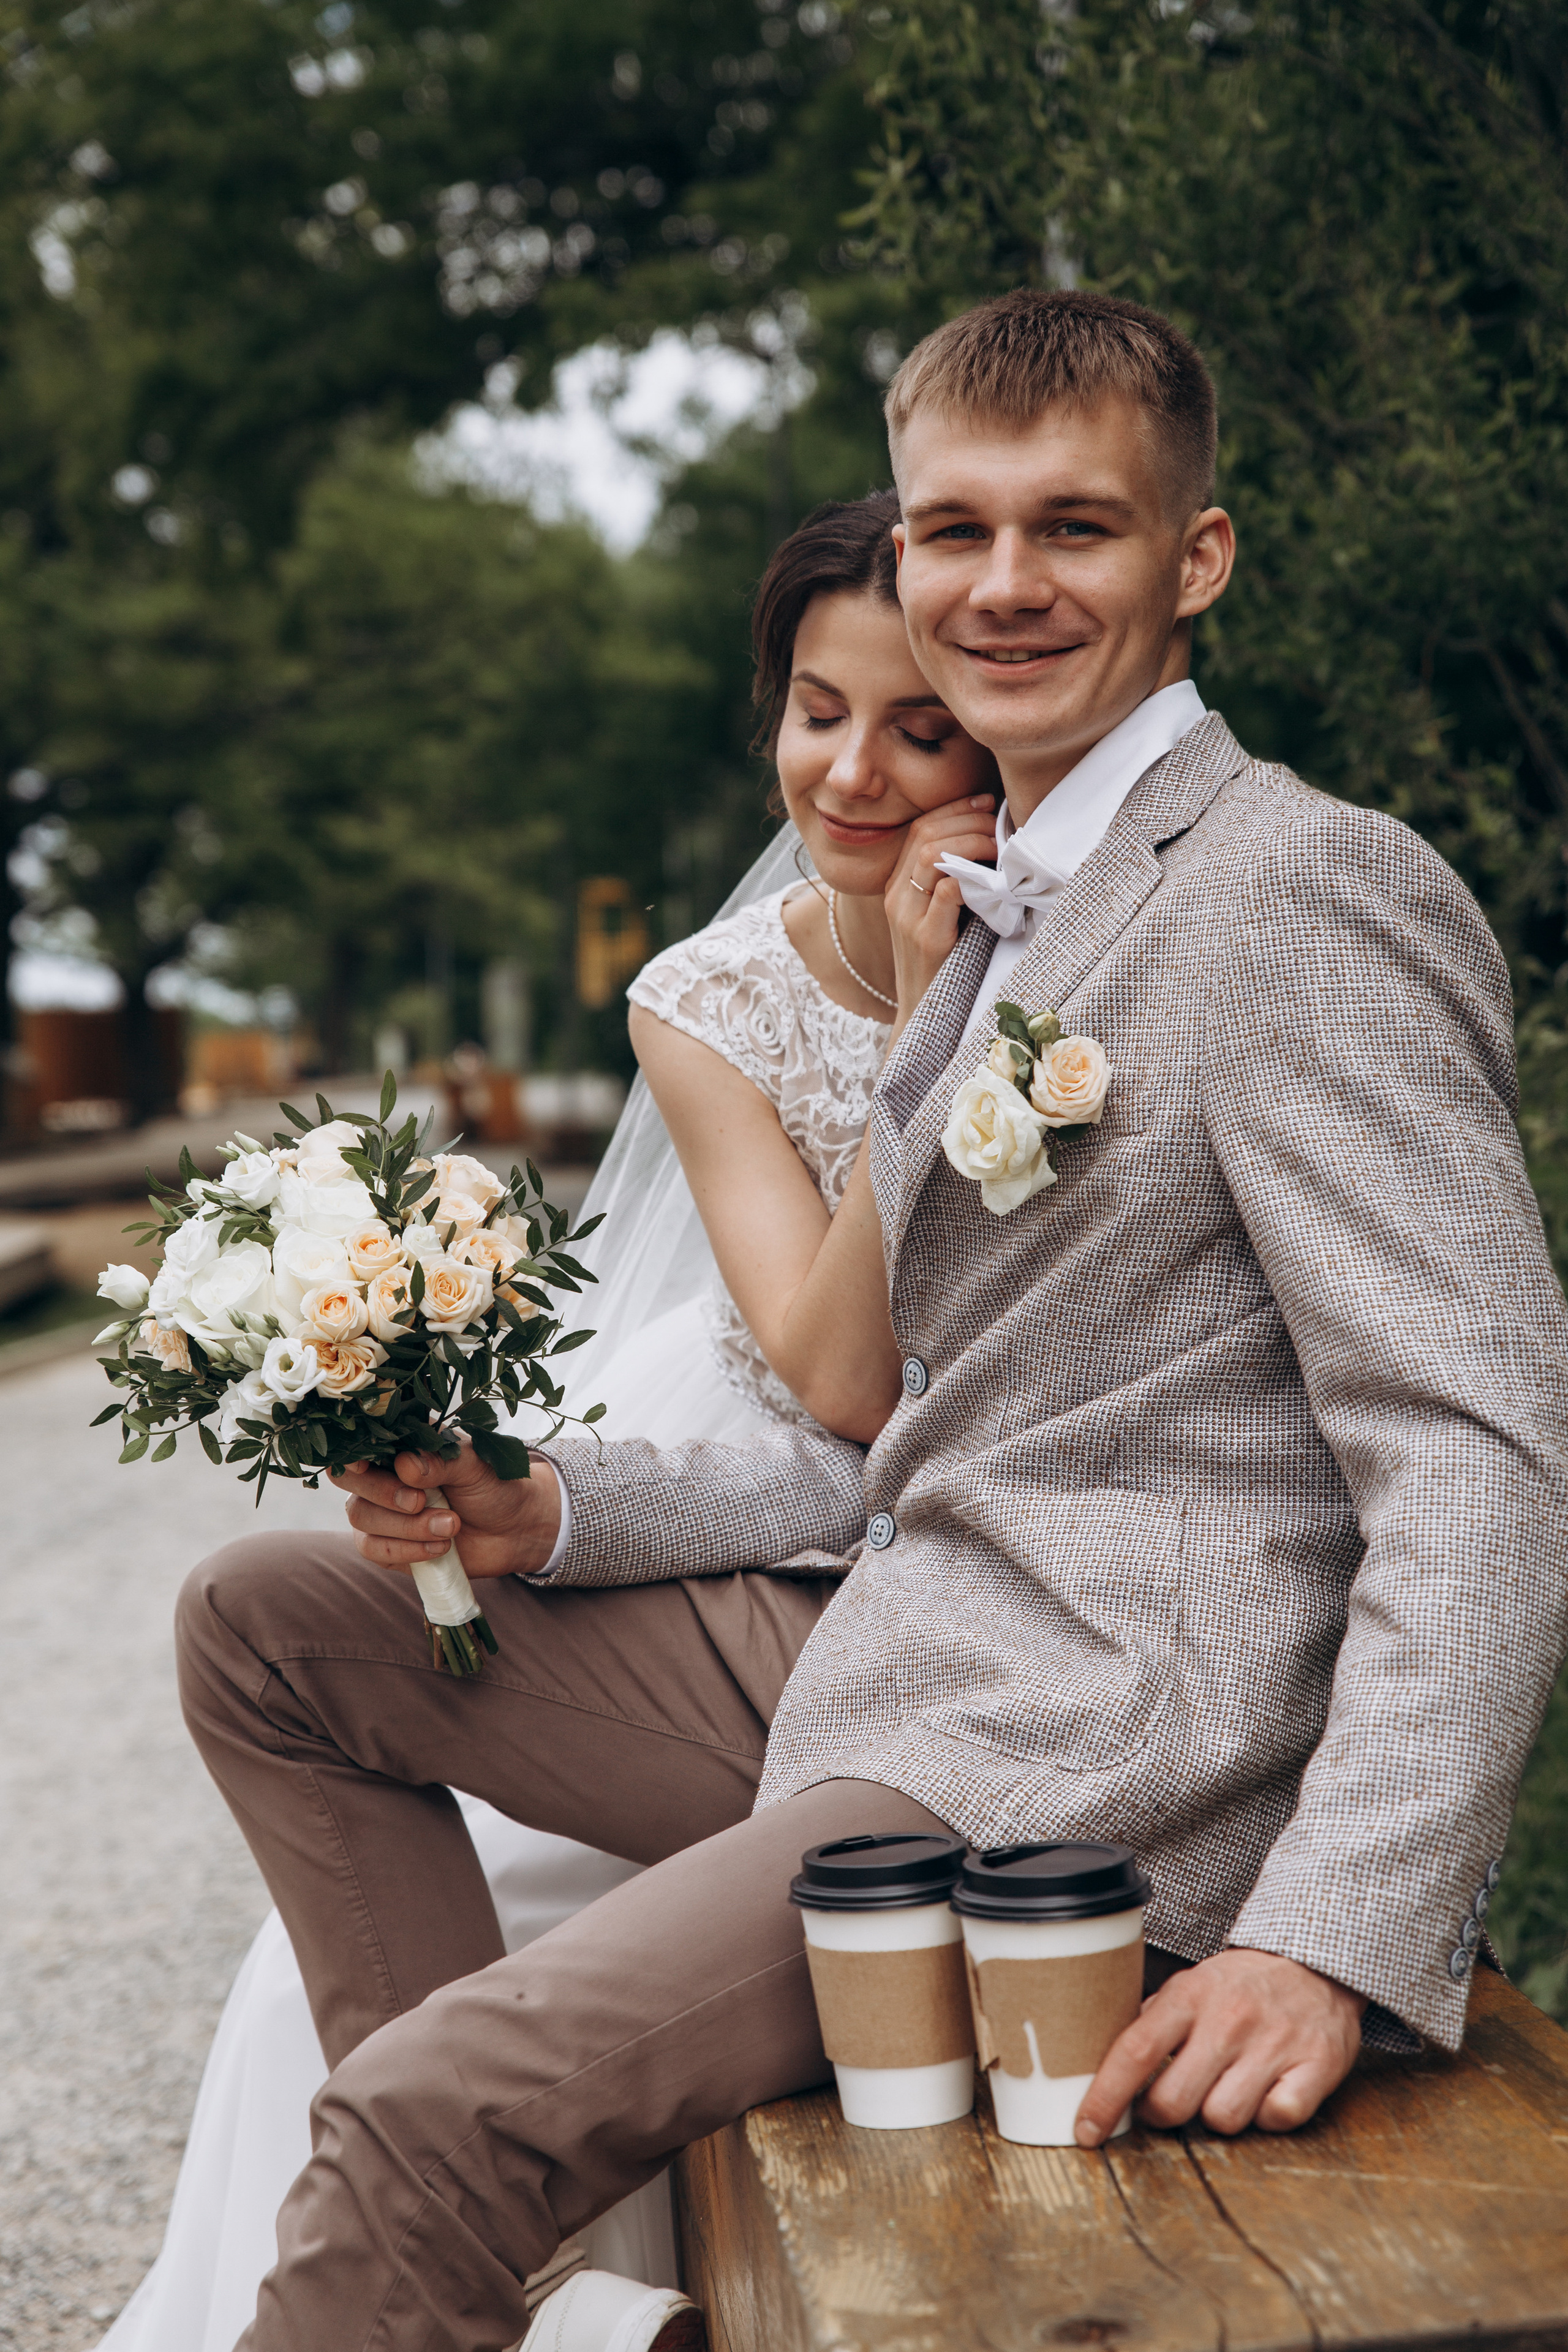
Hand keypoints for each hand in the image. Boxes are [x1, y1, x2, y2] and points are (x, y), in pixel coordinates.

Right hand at [331, 1441, 561, 1581]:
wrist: (514, 1530)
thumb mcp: (476, 1465)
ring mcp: (382, 1512)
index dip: (354, 1454)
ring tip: (451, 1527)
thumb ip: (442, 1461)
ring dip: (406, 1527)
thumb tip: (405, 1466)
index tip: (365, 1466)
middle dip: (383, 1493)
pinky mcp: (389, 1546)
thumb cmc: (494, 1486)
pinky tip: (439, 1548)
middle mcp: (384, 1475)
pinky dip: (407, 1550)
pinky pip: (375, 1550)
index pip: (359, 1443)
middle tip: (420, 1501)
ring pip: (362, 1518)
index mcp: (402, 1445)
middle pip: (350, 1481)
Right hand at [884, 794, 995, 1034]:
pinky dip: (969, 878)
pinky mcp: (925, 939)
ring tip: (998, 845)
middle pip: (924, 835)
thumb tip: (991, 842)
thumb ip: (953, 881)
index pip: (918, 828)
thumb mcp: (943, 913)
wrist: (925, 1013)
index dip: (953, 808)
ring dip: (970, 842)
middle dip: (966, 819)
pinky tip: (991, 878)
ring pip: (930, 857)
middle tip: (997, 820)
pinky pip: (944, 893)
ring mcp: (906, 918)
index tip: (984, 800)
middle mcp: (895, 896)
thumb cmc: (945, 960)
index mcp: (897, 885)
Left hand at [1074, 1947, 1366, 2144]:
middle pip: (1173, 2102)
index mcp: (1189, 1996)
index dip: (1104, 2098)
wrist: (1316, 1963)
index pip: (1134, 2052)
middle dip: (1164, 2114)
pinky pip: (1278, 2118)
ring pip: (1223, 2120)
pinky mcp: (1316, 2065)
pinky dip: (1269, 2115)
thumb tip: (1101, 2063)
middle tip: (1173, 2100)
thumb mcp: (1189, 1986)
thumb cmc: (1241, 1985)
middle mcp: (1229, 2019)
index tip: (1085, 2130)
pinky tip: (1269, 2089)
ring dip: (1219, 2114)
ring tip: (1228, 2085)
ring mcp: (1275, 2043)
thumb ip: (1151, 2023)